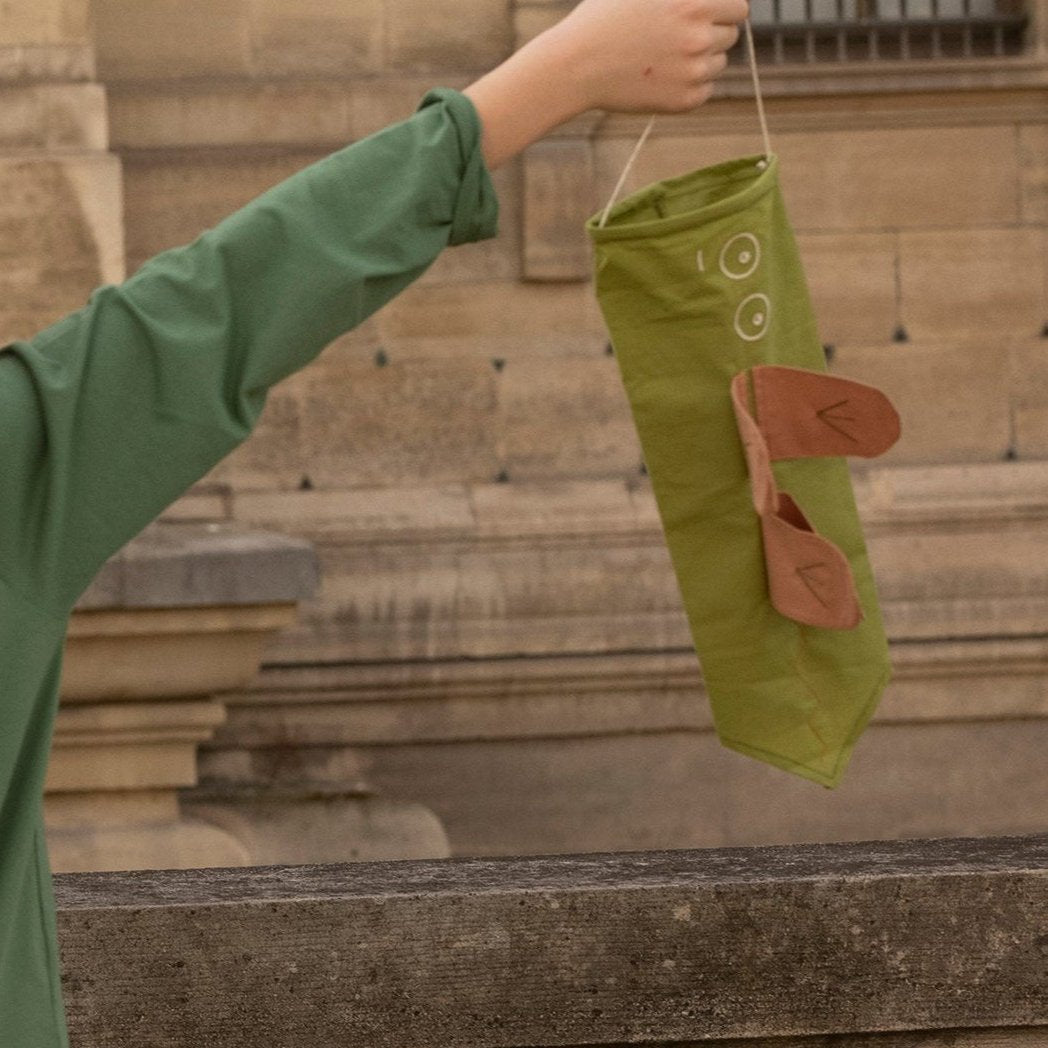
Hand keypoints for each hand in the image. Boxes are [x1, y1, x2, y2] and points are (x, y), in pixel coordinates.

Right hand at [464, 0, 748, 168]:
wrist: (577, 66)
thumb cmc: (604, 20)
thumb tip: (700, 2)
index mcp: (694, 2)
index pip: (739, 7)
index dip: (724, 11)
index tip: (709, 17)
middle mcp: (699, 36)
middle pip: (732, 36)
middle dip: (712, 35)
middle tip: (680, 39)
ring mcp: (694, 71)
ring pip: (719, 64)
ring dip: (702, 61)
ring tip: (666, 59)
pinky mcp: (686, 100)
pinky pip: (705, 90)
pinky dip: (691, 86)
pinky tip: (662, 78)